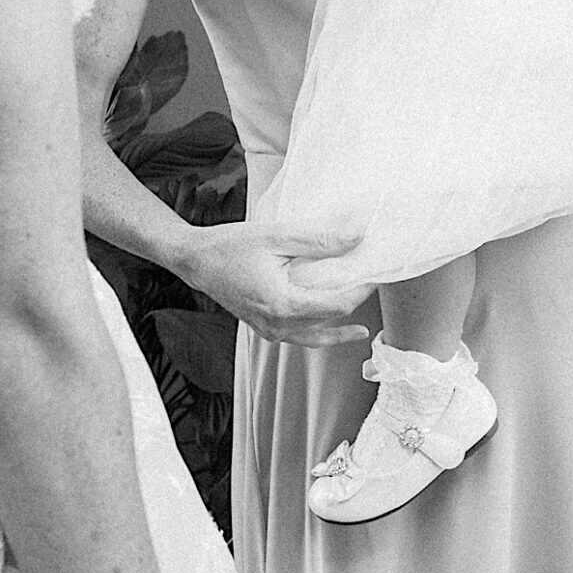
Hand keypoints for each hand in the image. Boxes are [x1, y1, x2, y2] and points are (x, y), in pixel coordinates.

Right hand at [177, 223, 370, 348]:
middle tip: (373, 280)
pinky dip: (321, 333)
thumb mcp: (275, 237)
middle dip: (355, 299)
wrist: (194, 260)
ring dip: (342, 323)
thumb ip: (318, 239)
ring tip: (363, 318)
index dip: (363, 289)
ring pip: (318, 335)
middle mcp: (279, 325)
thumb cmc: (229, 246)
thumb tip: (357, 235)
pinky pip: (301, 338)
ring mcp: (270, 331)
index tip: (377, 271)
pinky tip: (334, 328)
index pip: (339, 304)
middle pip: (332, 318)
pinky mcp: (264, 330)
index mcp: (284, 304)